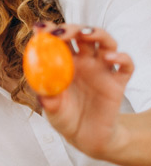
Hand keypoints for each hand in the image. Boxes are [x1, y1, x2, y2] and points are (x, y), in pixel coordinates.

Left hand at [36, 23, 133, 160]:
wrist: (86, 137)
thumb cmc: (65, 118)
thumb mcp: (52, 109)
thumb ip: (48, 99)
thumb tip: (41, 90)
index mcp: (64, 63)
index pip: (59, 40)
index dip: (50, 31)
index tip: (40, 28)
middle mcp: (84, 62)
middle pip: (82, 35)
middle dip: (71, 28)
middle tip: (61, 33)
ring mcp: (102, 69)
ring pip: (105, 41)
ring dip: (96, 33)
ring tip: (85, 34)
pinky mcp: (118, 82)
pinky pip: (125, 65)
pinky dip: (121, 57)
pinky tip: (109, 58)